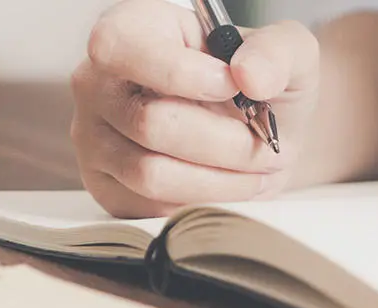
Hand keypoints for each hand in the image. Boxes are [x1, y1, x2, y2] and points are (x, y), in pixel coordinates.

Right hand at [71, 0, 319, 217]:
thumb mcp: (284, 51)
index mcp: (129, 30)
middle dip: (224, 142)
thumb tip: (248, 76)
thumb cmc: (258, 83)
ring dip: (219, 179)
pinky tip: (226, 185)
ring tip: (255, 168)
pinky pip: (150, 208)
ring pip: (151, 174)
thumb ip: (276, 51)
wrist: (255, 130)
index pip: (121, 50)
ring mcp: (93, 137)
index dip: (181, 75)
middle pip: (150, 123)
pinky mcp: (105, 187)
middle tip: (265, 145)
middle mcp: (96, 81)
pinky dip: (202, 203)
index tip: (233, 87)